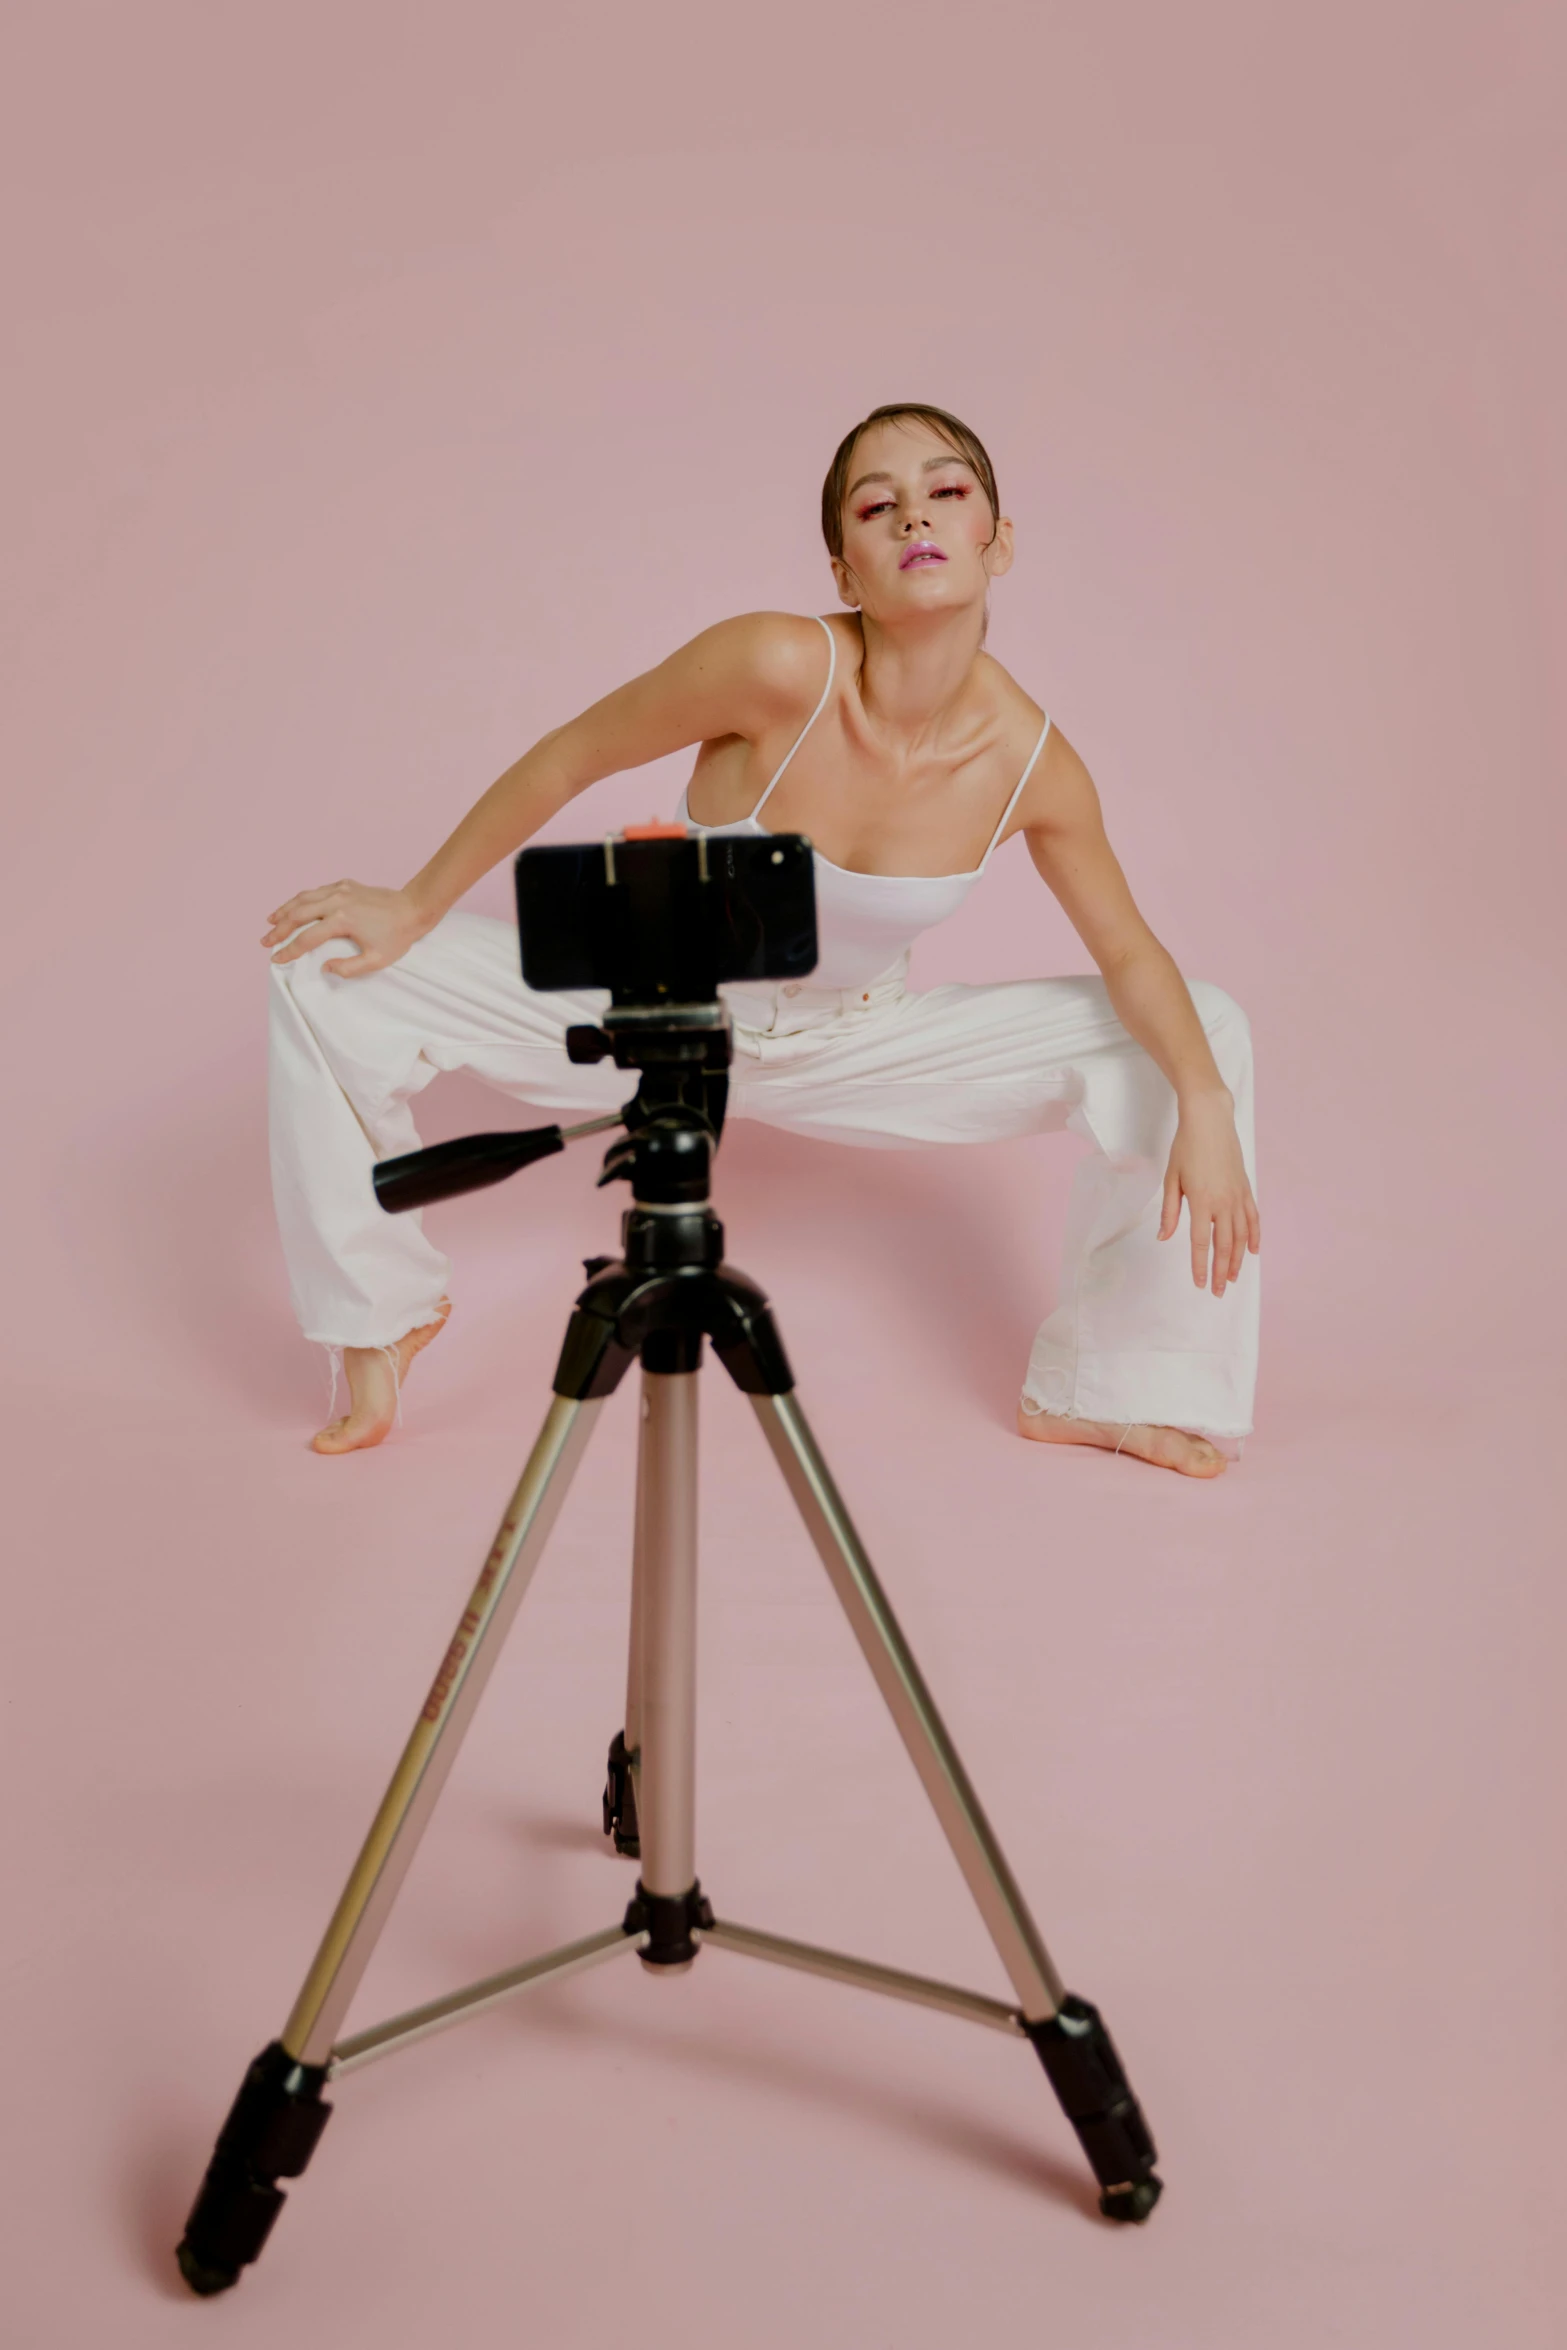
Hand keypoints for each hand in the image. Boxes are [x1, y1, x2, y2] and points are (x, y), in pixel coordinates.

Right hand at [261, 880, 432, 976]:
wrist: (413, 908)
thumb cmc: (397, 936)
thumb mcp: (377, 960)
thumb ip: (349, 968)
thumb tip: (325, 968)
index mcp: (342, 920)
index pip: (307, 938)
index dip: (289, 950)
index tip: (276, 959)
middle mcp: (336, 901)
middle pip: (298, 914)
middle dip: (278, 929)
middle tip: (264, 941)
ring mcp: (340, 890)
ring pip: (303, 898)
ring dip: (284, 910)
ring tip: (270, 921)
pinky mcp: (345, 884)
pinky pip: (316, 891)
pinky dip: (301, 899)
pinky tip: (294, 906)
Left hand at [1158, 1090, 1260, 1296]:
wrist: (1210, 1120)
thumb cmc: (1186, 1146)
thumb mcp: (1171, 1178)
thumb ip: (1170, 1211)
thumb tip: (1164, 1237)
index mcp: (1202, 1201)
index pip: (1202, 1243)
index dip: (1201, 1266)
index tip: (1200, 1284)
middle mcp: (1223, 1202)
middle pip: (1224, 1246)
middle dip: (1220, 1271)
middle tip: (1217, 1291)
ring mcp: (1238, 1196)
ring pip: (1241, 1236)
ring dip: (1237, 1259)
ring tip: (1232, 1277)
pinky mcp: (1246, 1188)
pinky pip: (1253, 1218)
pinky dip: (1254, 1236)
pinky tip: (1252, 1251)